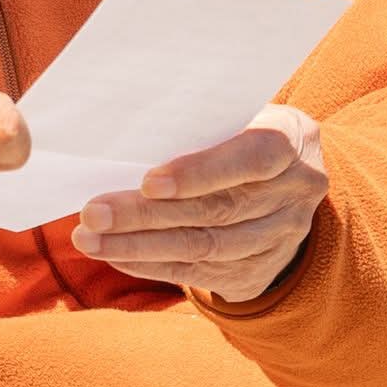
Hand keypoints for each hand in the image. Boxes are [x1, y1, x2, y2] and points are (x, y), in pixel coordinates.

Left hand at [75, 106, 329, 304]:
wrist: (287, 178)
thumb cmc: (240, 131)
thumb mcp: (235, 114)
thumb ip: (198, 126)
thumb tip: (123, 144)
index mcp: (293, 140)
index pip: (251, 159)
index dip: (200, 173)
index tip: (148, 182)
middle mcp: (296, 192)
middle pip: (217, 211)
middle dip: (147, 215)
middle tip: (93, 214)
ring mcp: (282, 238)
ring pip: (204, 248)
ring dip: (140, 247)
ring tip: (90, 240)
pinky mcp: (259, 271)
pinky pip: (199, 272)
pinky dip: (151, 265)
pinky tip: (115, 255)